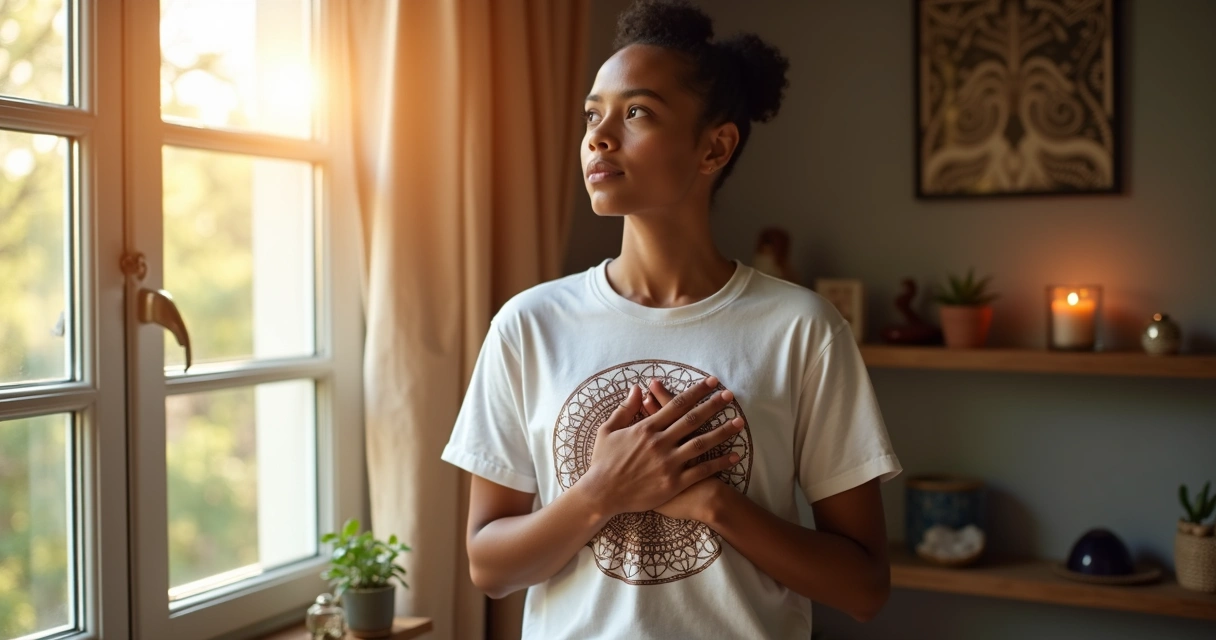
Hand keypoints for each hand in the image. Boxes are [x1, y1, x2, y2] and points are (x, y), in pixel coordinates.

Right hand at [581, 375, 744, 516]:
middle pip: (693, 419)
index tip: (711, 383)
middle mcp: (660, 443)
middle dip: (713, 406)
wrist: (602, 494)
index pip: (676, 405)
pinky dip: (719, 462)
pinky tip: (735, 455)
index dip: (696, 392)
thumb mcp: (607, 430)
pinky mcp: (674, 483)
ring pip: (702, 443)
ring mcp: (668, 463)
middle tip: (730, 395)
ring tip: (740, 422)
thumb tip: (638, 388)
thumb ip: (624, 408)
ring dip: (723, 431)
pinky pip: (701, 470)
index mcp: (646, 428)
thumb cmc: (603, 462)